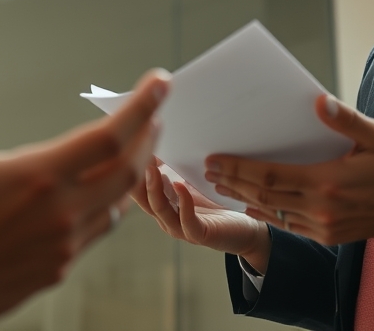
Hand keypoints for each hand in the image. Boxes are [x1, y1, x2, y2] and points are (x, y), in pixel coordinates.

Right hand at [0, 56, 169, 315]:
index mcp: (38, 176)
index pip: (111, 135)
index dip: (142, 105)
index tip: (160, 83)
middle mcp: (61, 211)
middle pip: (128, 168)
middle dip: (148, 134)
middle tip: (155, 111)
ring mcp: (62, 244)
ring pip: (117, 203)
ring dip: (132, 171)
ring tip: (134, 148)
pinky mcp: (55, 269)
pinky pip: (97, 232)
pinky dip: (109, 205)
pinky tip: (102, 194)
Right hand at [130, 159, 271, 271]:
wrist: (243, 228)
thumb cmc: (215, 203)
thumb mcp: (191, 181)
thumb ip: (175, 167)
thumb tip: (162, 138)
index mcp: (161, 204)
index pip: (138, 187)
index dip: (132, 168)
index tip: (130, 145)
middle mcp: (165, 217)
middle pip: (142, 198)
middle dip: (137, 176)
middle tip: (134, 153)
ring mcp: (180, 228)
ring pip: (159, 209)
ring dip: (155, 187)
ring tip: (153, 167)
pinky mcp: (199, 234)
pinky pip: (186, 221)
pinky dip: (182, 202)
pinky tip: (180, 185)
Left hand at [204, 95, 373, 245]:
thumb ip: (346, 120)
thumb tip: (320, 101)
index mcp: (328, 182)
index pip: (270, 175)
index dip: (239, 168)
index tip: (216, 158)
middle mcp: (321, 208)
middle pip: (264, 195)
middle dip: (232, 181)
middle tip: (208, 169)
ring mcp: (322, 226)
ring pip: (272, 211)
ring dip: (243, 198)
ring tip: (220, 184)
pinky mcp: (326, 236)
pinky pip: (287, 225)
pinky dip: (264, 214)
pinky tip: (250, 204)